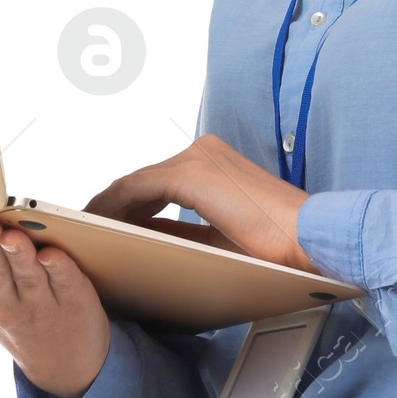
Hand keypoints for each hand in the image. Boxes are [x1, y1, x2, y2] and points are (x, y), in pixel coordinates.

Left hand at [86, 134, 315, 273]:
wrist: (308, 237)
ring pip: (135, 184)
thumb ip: (190, 232)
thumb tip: (154, 245)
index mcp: (215, 162)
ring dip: (108, 209)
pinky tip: (99, 228)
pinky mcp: (191, 174)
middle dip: (113, 207)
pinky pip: (136, 189)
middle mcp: (203, 151)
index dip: (129, 207)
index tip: (108, 228)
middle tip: (89, 233)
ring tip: (88, 234)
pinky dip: (114, 208)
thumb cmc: (276, 245)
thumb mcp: (224, 237)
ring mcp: (196, 159)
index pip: (159, 184)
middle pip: (143, 181)